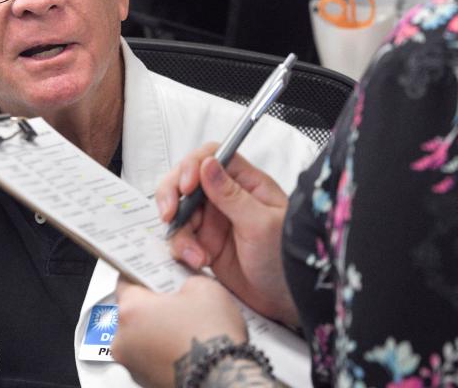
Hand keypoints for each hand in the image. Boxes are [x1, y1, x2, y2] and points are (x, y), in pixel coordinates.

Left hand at [114, 276, 246, 387]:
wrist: (225, 378)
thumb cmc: (212, 339)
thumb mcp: (204, 287)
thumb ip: (184, 280)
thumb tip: (184, 286)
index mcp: (131, 310)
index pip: (125, 281)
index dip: (143, 275)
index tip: (154, 275)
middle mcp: (124, 340)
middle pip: (133, 312)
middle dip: (153, 306)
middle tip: (178, 301)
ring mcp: (133, 365)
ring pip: (141, 337)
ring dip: (158, 331)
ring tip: (187, 327)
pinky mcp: (146, 382)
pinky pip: (150, 357)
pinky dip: (164, 351)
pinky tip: (186, 346)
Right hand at [156, 145, 297, 324]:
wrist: (286, 301)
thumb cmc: (288, 260)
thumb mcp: (261, 225)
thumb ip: (232, 195)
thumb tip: (208, 164)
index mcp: (245, 183)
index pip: (211, 157)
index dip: (192, 166)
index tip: (186, 187)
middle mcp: (226, 198)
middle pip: (186, 181)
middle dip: (173, 196)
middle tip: (170, 214)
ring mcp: (214, 221)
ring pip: (179, 212)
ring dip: (180, 232)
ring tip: (196, 253)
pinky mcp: (204, 243)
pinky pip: (181, 238)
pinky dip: (182, 249)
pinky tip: (199, 261)